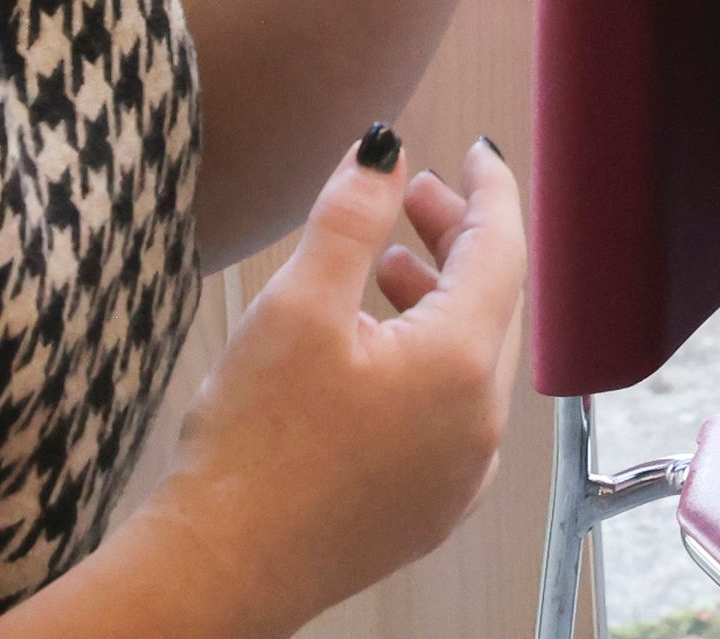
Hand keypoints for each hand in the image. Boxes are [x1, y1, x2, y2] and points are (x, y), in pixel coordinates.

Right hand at [133, 132, 525, 634]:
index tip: (475, 154)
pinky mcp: (429, 508)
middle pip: (492, 304)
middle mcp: (482, 426)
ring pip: (471, 361)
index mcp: (461, 368)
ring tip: (383, 266)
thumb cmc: (252, 446)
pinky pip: (452, 413)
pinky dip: (428, 363)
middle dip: (458, 242)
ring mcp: (460, 475)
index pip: (502, 251)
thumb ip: (351, 216)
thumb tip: (387, 147)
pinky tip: (374, 349)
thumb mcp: (297, 306)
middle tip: (412, 198)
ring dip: (439, 302)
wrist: (217, 572)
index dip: (489, 192)